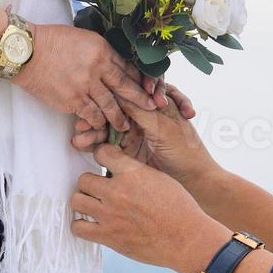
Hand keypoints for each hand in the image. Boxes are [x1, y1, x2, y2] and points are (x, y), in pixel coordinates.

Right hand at [12, 23, 153, 132]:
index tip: (147, 89)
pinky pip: (91, 115)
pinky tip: (102, 127)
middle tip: (152, 109)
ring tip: (126, 126)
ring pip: (110, 105)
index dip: (138, 80)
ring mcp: (85, 85)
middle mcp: (98, 67)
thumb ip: (99, 52)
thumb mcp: (83, 38)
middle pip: (125, 87)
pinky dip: (98, 123)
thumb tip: (113, 64)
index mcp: (102, 49)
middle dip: (140, 100)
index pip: (126, 67)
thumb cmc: (51, 41)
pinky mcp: (72, 100)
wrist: (27, 52)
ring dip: (120, 117)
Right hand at [71, 82, 218, 189]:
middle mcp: (143, 114)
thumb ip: (140, 111)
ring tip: (79, 133)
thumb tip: (117, 94)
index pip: (130, 90)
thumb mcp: (163, 127)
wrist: (193, 182)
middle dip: (98, 113)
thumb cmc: (186, 151)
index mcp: (155, 102)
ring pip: (108, 124)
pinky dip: (93, 142)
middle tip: (84, 119)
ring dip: (93, 128)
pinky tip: (82, 142)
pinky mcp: (127, 149)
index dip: (113, 93)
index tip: (100, 99)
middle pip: (114, 107)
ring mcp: (134, 132)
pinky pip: (106, 143)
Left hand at [71, 143, 228, 272]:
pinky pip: (78, 227)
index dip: (102, 156)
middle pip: (83, 179)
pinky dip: (81, 225)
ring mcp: (110, 215)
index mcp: (132, 173)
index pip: (101, 152)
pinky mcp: (108, 237)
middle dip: (90, 182)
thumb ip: (136, 172)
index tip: (104, 162)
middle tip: (99, 190)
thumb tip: (120, 170)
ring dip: (84, 201)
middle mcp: (117, 192)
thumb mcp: (160, 178)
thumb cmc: (180, 209)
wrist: (187, 238)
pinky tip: (92, 224)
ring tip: (93, 205)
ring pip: (77, 200)